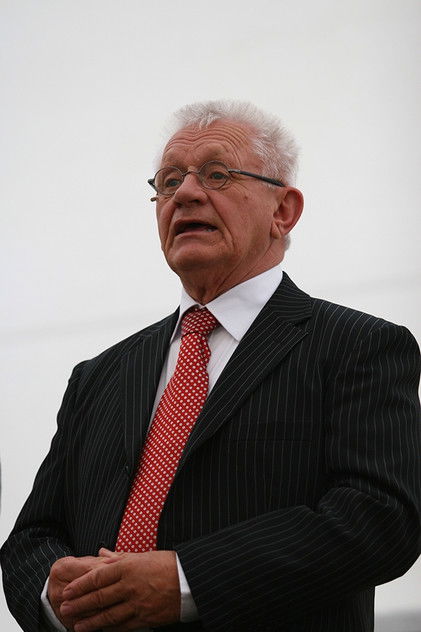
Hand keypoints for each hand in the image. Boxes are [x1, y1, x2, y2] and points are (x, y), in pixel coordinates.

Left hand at [60, 549, 180, 631]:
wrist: (191, 580)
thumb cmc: (168, 564)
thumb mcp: (143, 556)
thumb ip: (119, 557)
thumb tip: (101, 552)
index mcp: (128, 567)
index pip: (97, 577)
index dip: (80, 586)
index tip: (68, 591)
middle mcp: (130, 585)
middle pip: (99, 597)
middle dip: (79, 604)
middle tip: (64, 609)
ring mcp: (137, 603)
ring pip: (108, 616)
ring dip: (91, 622)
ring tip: (77, 626)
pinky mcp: (145, 618)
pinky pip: (123, 626)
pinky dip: (110, 630)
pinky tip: (101, 631)